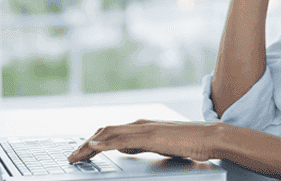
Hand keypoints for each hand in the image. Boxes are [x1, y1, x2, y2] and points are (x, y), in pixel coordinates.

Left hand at [66, 119, 220, 162]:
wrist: (208, 137)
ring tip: (75, 155)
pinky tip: (93, 147)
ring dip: (88, 145)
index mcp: (140, 126)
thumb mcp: (157, 144)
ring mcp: (143, 129)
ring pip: (108, 134)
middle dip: (85, 144)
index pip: (109, 131)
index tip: (80, 152)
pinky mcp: (149, 136)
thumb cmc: (188, 141)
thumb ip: (139, 144)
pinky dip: (103, 143)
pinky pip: (121, 140)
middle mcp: (139, 124)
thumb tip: (122, 147)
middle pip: (104, 131)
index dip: (92, 141)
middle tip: (72, 157)